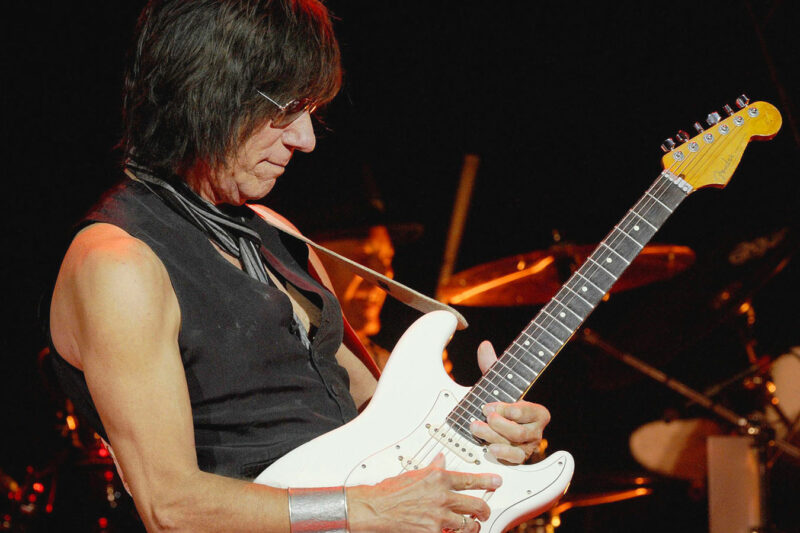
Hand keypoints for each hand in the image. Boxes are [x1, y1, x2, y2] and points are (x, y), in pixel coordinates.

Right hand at [346, 453, 501, 532]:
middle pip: (475, 504)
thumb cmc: (389, 492)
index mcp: (437, 478)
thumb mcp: (413, 473)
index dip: (487, 481)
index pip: (469, 479)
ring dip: (471, 526)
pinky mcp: (432, 532)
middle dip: (484, 509)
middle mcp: (441, 497)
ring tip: (471, 525)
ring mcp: (438, 516)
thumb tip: (441, 459)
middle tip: (484, 511)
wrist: (374, 509)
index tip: (497, 482)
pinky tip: (453, 532)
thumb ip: (431, 467)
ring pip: (467, 524)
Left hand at [470, 341, 550, 463]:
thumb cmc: (501, 404)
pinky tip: (489, 449)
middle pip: (520, 431)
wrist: (502, 429)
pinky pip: (514, 461)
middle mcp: (536, 431)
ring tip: (475, 428)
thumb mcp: (497, 384)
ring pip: (514, 446)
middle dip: (499, 424)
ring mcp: (528, 448)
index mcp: (538, 412)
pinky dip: (503, 455)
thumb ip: (492, 366)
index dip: (506, 409)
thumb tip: (484, 345)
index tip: (487, 406)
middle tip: (482, 416)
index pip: (525, 411)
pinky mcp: (518, 461)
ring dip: (493, 437)